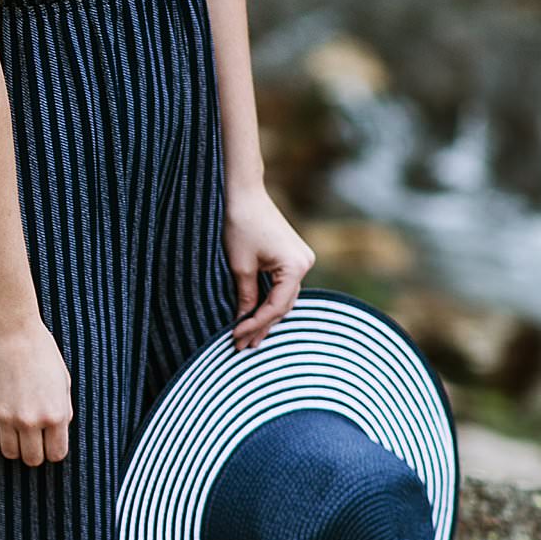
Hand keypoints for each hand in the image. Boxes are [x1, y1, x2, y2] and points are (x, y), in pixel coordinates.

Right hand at [0, 315, 72, 464]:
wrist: (9, 331)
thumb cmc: (40, 350)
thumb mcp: (63, 381)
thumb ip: (62, 410)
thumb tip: (57, 432)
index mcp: (56, 414)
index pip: (56, 454)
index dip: (52, 451)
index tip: (48, 443)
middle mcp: (31, 421)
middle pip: (32, 459)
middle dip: (34, 452)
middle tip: (31, 439)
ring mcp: (6, 417)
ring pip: (9, 453)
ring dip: (13, 446)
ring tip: (15, 430)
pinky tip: (0, 423)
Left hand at [224, 186, 313, 349]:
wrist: (244, 193)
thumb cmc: (240, 224)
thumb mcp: (240, 266)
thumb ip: (245, 296)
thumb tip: (242, 322)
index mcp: (296, 266)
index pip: (276, 307)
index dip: (255, 325)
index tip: (236, 337)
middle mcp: (304, 264)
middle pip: (283, 305)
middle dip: (262, 325)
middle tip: (241, 346)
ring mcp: (301, 259)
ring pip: (284, 297)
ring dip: (266, 315)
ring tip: (248, 337)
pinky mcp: (293, 256)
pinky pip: (283, 285)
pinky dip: (269, 300)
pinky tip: (256, 315)